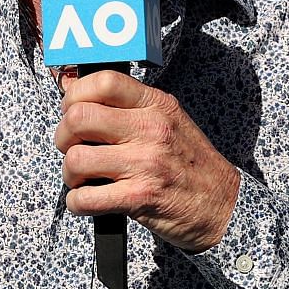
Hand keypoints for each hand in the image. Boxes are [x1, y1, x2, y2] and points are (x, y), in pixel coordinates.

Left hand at [54, 69, 239, 253]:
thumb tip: (71, 84)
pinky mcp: (139, 198)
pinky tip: (88, 200)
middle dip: (63, 136)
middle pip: (78, 118)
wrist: (225, 207)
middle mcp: (151, 130)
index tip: (72, 110)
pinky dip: (77, 203)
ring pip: (75, 159)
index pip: (103, 81)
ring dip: (70, 174)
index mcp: (157, 105)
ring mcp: (145, 164)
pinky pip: (84, 198)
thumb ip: (126, 106)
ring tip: (83, 178)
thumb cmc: (189, 164)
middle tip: (73, 148)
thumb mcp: (168, 121)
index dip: (75, 95)